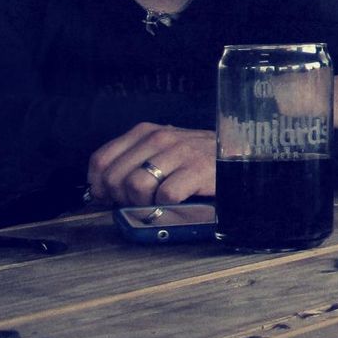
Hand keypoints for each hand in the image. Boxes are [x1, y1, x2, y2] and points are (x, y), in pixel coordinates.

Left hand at [89, 124, 215, 205]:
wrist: (239, 155)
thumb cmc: (195, 158)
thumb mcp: (160, 151)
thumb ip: (131, 162)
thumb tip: (100, 189)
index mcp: (145, 132)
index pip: (101, 160)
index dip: (98, 185)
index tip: (109, 197)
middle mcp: (159, 138)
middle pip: (114, 177)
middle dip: (121, 198)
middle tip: (138, 202)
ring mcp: (178, 152)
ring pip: (136, 186)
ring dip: (144, 203)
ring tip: (159, 201)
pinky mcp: (197, 169)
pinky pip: (165, 196)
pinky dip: (168, 205)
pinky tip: (178, 200)